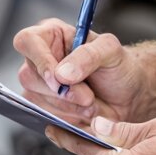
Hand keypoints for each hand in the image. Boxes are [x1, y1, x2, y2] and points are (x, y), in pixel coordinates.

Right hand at [14, 19, 146, 125]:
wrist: (128, 96)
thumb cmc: (118, 66)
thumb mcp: (111, 50)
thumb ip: (88, 55)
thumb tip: (61, 74)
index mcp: (52, 35)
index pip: (27, 41)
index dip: (39, 61)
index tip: (59, 79)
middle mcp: (41, 58)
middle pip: (29, 76)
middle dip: (61, 92)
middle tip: (88, 96)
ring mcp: (40, 85)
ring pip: (36, 101)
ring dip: (67, 107)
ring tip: (92, 103)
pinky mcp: (45, 108)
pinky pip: (46, 118)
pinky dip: (68, 119)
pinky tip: (85, 113)